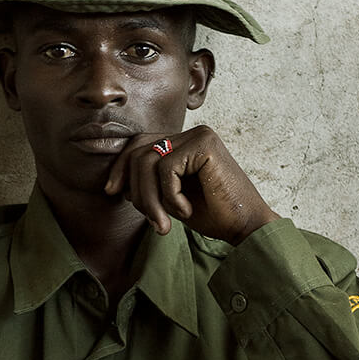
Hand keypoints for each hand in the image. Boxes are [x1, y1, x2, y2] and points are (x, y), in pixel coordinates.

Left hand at [103, 124, 279, 243]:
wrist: (246, 226)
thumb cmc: (212, 214)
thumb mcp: (170, 197)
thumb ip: (149, 184)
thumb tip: (114, 183)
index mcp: (183, 142)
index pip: (138, 145)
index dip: (121, 167)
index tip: (113, 192)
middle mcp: (191, 133)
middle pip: (138, 151)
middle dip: (135, 189)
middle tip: (151, 220)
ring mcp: (198, 135)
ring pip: (148, 161)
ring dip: (150, 199)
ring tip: (164, 223)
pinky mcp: (204, 144)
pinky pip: (166, 169)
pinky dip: (170, 196)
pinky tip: (186, 211)